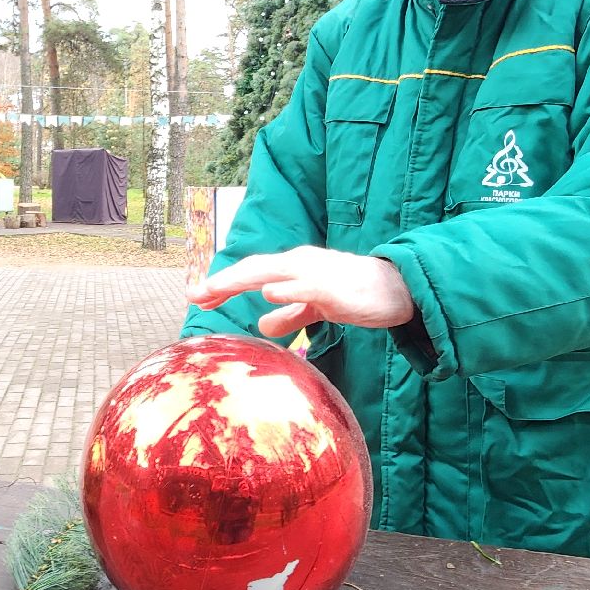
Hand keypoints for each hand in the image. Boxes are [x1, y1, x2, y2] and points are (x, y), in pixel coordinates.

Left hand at [188, 246, 415, 337]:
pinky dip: (286, 289)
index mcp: (293, 268)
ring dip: (240, 279)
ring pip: (271, 271)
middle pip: (252, 269)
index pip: (250, 274)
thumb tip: (262, 325)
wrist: (396, 290)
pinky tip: (267, 293)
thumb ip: (290, 315)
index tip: (197, 296)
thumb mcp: (316, 308)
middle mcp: (299, 264)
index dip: (223, 284)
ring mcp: (315, 273)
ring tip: (214, 288)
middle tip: (193, 294)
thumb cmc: (356, 295)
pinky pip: (306, 286)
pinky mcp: (334, 287)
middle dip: (221, 282)